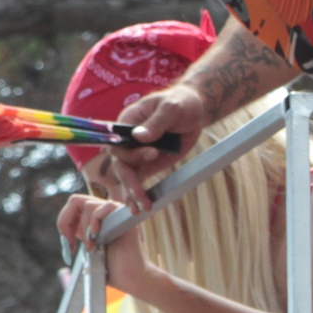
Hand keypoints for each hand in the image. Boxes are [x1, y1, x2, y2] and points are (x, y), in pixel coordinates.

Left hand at [58, 194, 157, 294]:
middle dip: (66, 220)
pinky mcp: (125, 216)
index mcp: (95, 219)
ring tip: (91, 246)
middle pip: (76, 200)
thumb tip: (64, 226)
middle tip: (69, 240)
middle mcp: (105, 213)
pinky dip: (96, 221)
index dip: (64, 222)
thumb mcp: (89, 247)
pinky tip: (97, 236)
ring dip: (84, 227)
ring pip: (88, 204)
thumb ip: (80, 234)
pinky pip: (106, 206)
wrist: (130, 277)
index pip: (73, 207)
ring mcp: (116, 213)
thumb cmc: (111, 268)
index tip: (68, 243)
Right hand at [104, 83, 208, 201]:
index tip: (153, 153)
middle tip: (141, 193)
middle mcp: (127, 141)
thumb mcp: (171, 108)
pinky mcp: (147, 164)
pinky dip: (138, 194)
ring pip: (127, 176)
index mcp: (126, 123)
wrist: (193, 111)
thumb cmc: (180, 103)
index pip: (118, 143)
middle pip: (120, 163)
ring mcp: (136, 154)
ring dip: (132, 193)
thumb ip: (156, 123)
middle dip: (130, 180)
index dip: (131, 152)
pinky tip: (141, 208)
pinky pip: (138, 180)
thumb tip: (140, 136)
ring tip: (141, 208)